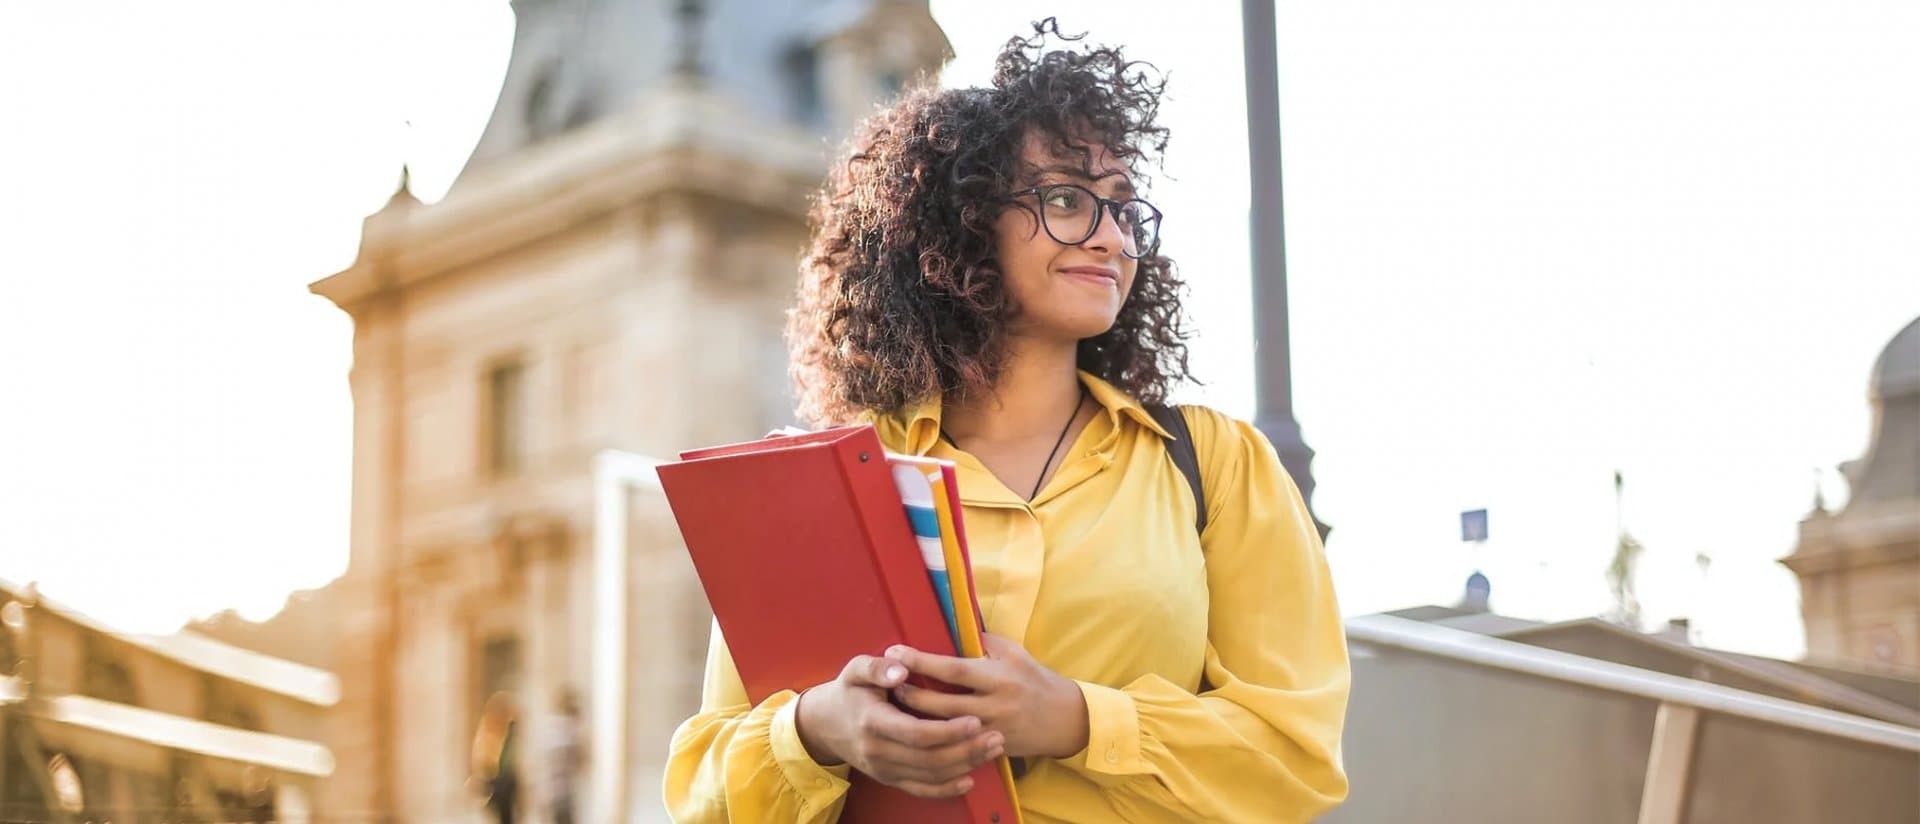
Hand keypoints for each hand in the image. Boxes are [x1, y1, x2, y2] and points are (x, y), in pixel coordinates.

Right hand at [794, 653, 1005, 798]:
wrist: (824, 724)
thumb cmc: (849, 691)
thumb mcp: (855, 670)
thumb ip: (877, 667)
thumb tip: (901, 668)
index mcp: (872, 721)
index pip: (916, 733)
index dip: (948, 731)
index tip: (975, 720)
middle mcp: (877, 751)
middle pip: (929, 758)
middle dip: (966, 750)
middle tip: (996, 736)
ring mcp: (883, 769)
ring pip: (930, 775)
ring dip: (965, 765)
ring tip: (993, 750)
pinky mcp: (889, 779)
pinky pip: (921, 790)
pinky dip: (946, 789)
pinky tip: (970, 778)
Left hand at [886, 633, 1089, 759]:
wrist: (1065, 719)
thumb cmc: (1036, 679)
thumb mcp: (1014, 653)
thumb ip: (983, 642)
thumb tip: (951, 627)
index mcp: (998, 676)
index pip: (953, 669)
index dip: (922, 661)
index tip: (895, 652)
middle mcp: (994, 705)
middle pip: (942, 703)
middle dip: (910, 693)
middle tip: (886, 683)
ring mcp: (992, 731)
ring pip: (945, 729)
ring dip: (917, 718)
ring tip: (893, 706)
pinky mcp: (991, 749)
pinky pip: (957, 747)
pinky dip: (934, 739)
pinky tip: (915, 732)